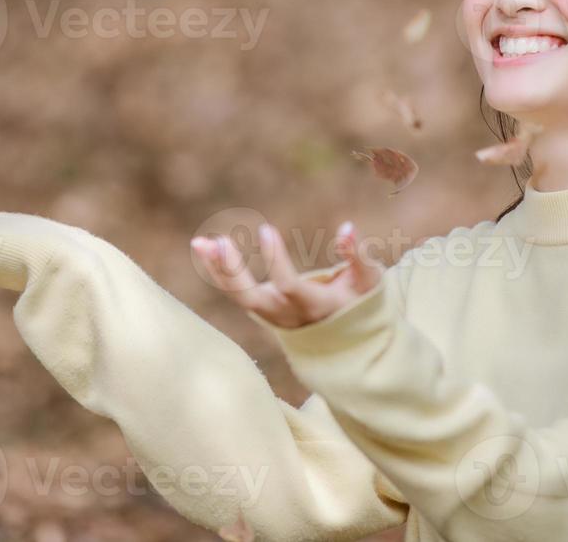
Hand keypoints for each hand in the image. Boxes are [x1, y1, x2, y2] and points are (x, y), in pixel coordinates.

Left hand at [191, 221, 384, 328]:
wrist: (349, 340)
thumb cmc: (361, 302)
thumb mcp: (368, 281)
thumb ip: (358, 256)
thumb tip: (346, 227)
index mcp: (315, 307)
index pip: (288, 286)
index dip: (275, 260)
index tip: (265, 229)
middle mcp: (288, 316)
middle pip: (252, 300)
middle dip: (233, 272)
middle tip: (219, 242)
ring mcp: (273, 316)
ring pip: (239, 298)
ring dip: (217, 270)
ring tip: (199, 243)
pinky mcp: (263, 309)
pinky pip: (236, 293)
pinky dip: (219, 272)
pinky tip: (204, 248)